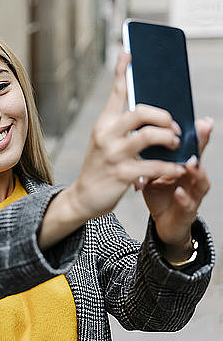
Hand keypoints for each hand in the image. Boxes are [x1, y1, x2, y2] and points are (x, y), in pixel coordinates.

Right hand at [66, 50, 187, 221]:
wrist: (83, 197)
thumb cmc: (101, 167)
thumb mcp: (105, 142)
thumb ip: (123, 128)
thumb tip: (149, 114)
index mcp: (104, 124)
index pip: (115, 93)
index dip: (122, 71)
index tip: (128, 52)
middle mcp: (106, 135)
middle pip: (139, 112)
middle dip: (163, 116)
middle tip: (173, 128)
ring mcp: (113, 154)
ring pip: (148, 136)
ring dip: (169, 138)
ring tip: (176, 145)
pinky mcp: (122, 174)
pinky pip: (153, 166)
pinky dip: (170, 167)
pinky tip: (177, 168)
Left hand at [142, 118, 211, 248]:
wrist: (163, 221)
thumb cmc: (159, 192)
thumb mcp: (153, 169)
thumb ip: (150, 155)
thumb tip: (138, 132)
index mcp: (183, 164)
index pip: (192, 145)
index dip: (197, 132)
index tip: (199, 119)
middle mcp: (191, 177)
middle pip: (200, 158)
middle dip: (201, 145)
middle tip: (200, 131)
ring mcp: (193, 194)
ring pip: (200, 182)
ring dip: (197, 172)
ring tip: (191, 163)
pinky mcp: (187, 212)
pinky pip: (188, 205)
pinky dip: (184, 198)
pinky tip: (179, 192)